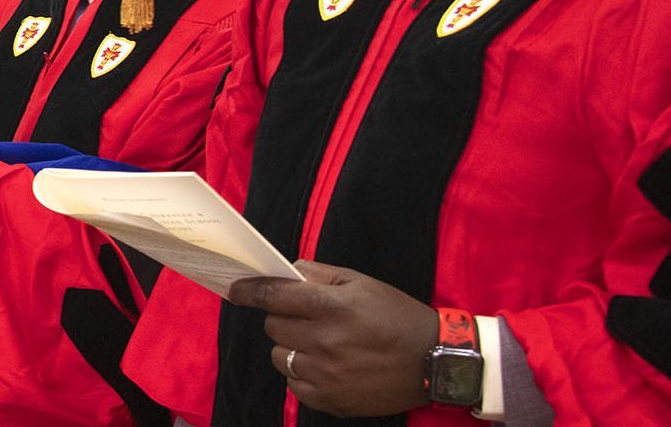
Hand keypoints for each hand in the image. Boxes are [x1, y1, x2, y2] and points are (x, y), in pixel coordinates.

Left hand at [226, 260, 436, 417]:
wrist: (435, 362)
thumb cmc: (398, 317)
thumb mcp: (363, 284)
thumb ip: (320, 275)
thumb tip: (287, 271)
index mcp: (332, 308)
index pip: (273, 296)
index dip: (249, 291)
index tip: (235, 289)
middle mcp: (325, 342)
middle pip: (273, 326)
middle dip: (282, 318)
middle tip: (306, 318)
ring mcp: (326, 375)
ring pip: (279, 356)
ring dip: (290, 347)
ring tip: (318, 344)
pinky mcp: (331, 400)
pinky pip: (293, 384)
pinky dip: (300, 373)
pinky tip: (323, 366)